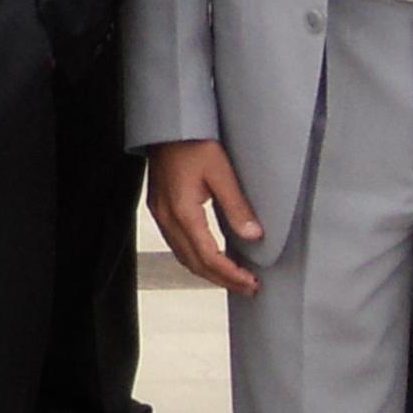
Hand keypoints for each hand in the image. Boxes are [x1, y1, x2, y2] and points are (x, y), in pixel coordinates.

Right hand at [145, 139, 262, 294]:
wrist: (167, 124)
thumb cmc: (191, 141)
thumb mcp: (221, 171)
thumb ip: (236, 206)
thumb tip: (253, 236)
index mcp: (182, 211)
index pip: (208, 256)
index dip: (230, 273)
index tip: (250, 282)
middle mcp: (167, 217)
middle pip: (193, 262)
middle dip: (220, 279)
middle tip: (246, 287)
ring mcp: (160, 213)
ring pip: (182, 256)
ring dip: (206, 271)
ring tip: (231, 277)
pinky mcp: (160, 207)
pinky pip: (176, 243)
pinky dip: (194, 256)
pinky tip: (209, 256)